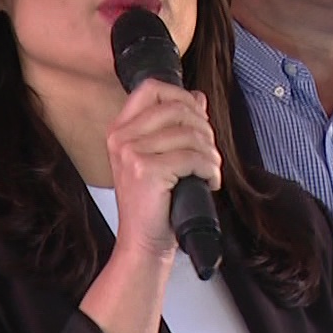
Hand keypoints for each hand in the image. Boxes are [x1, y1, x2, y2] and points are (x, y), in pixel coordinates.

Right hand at [103, 81, 219, 262]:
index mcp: (121, 130)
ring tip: (210, 170)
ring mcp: (131, 153)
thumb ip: (176, 126)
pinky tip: (209, 182)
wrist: (143, 243)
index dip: (181, 96)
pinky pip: (193, 157)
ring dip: (211, 153)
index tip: (197, 117)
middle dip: (204, 128)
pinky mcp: (146, 171)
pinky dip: (210, 169)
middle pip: (176, 108)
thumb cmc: (154, 205)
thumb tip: (198, 97)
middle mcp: (121, 138)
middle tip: (208, 152)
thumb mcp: (161, 158)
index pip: (152, 89)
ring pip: (189, 134)